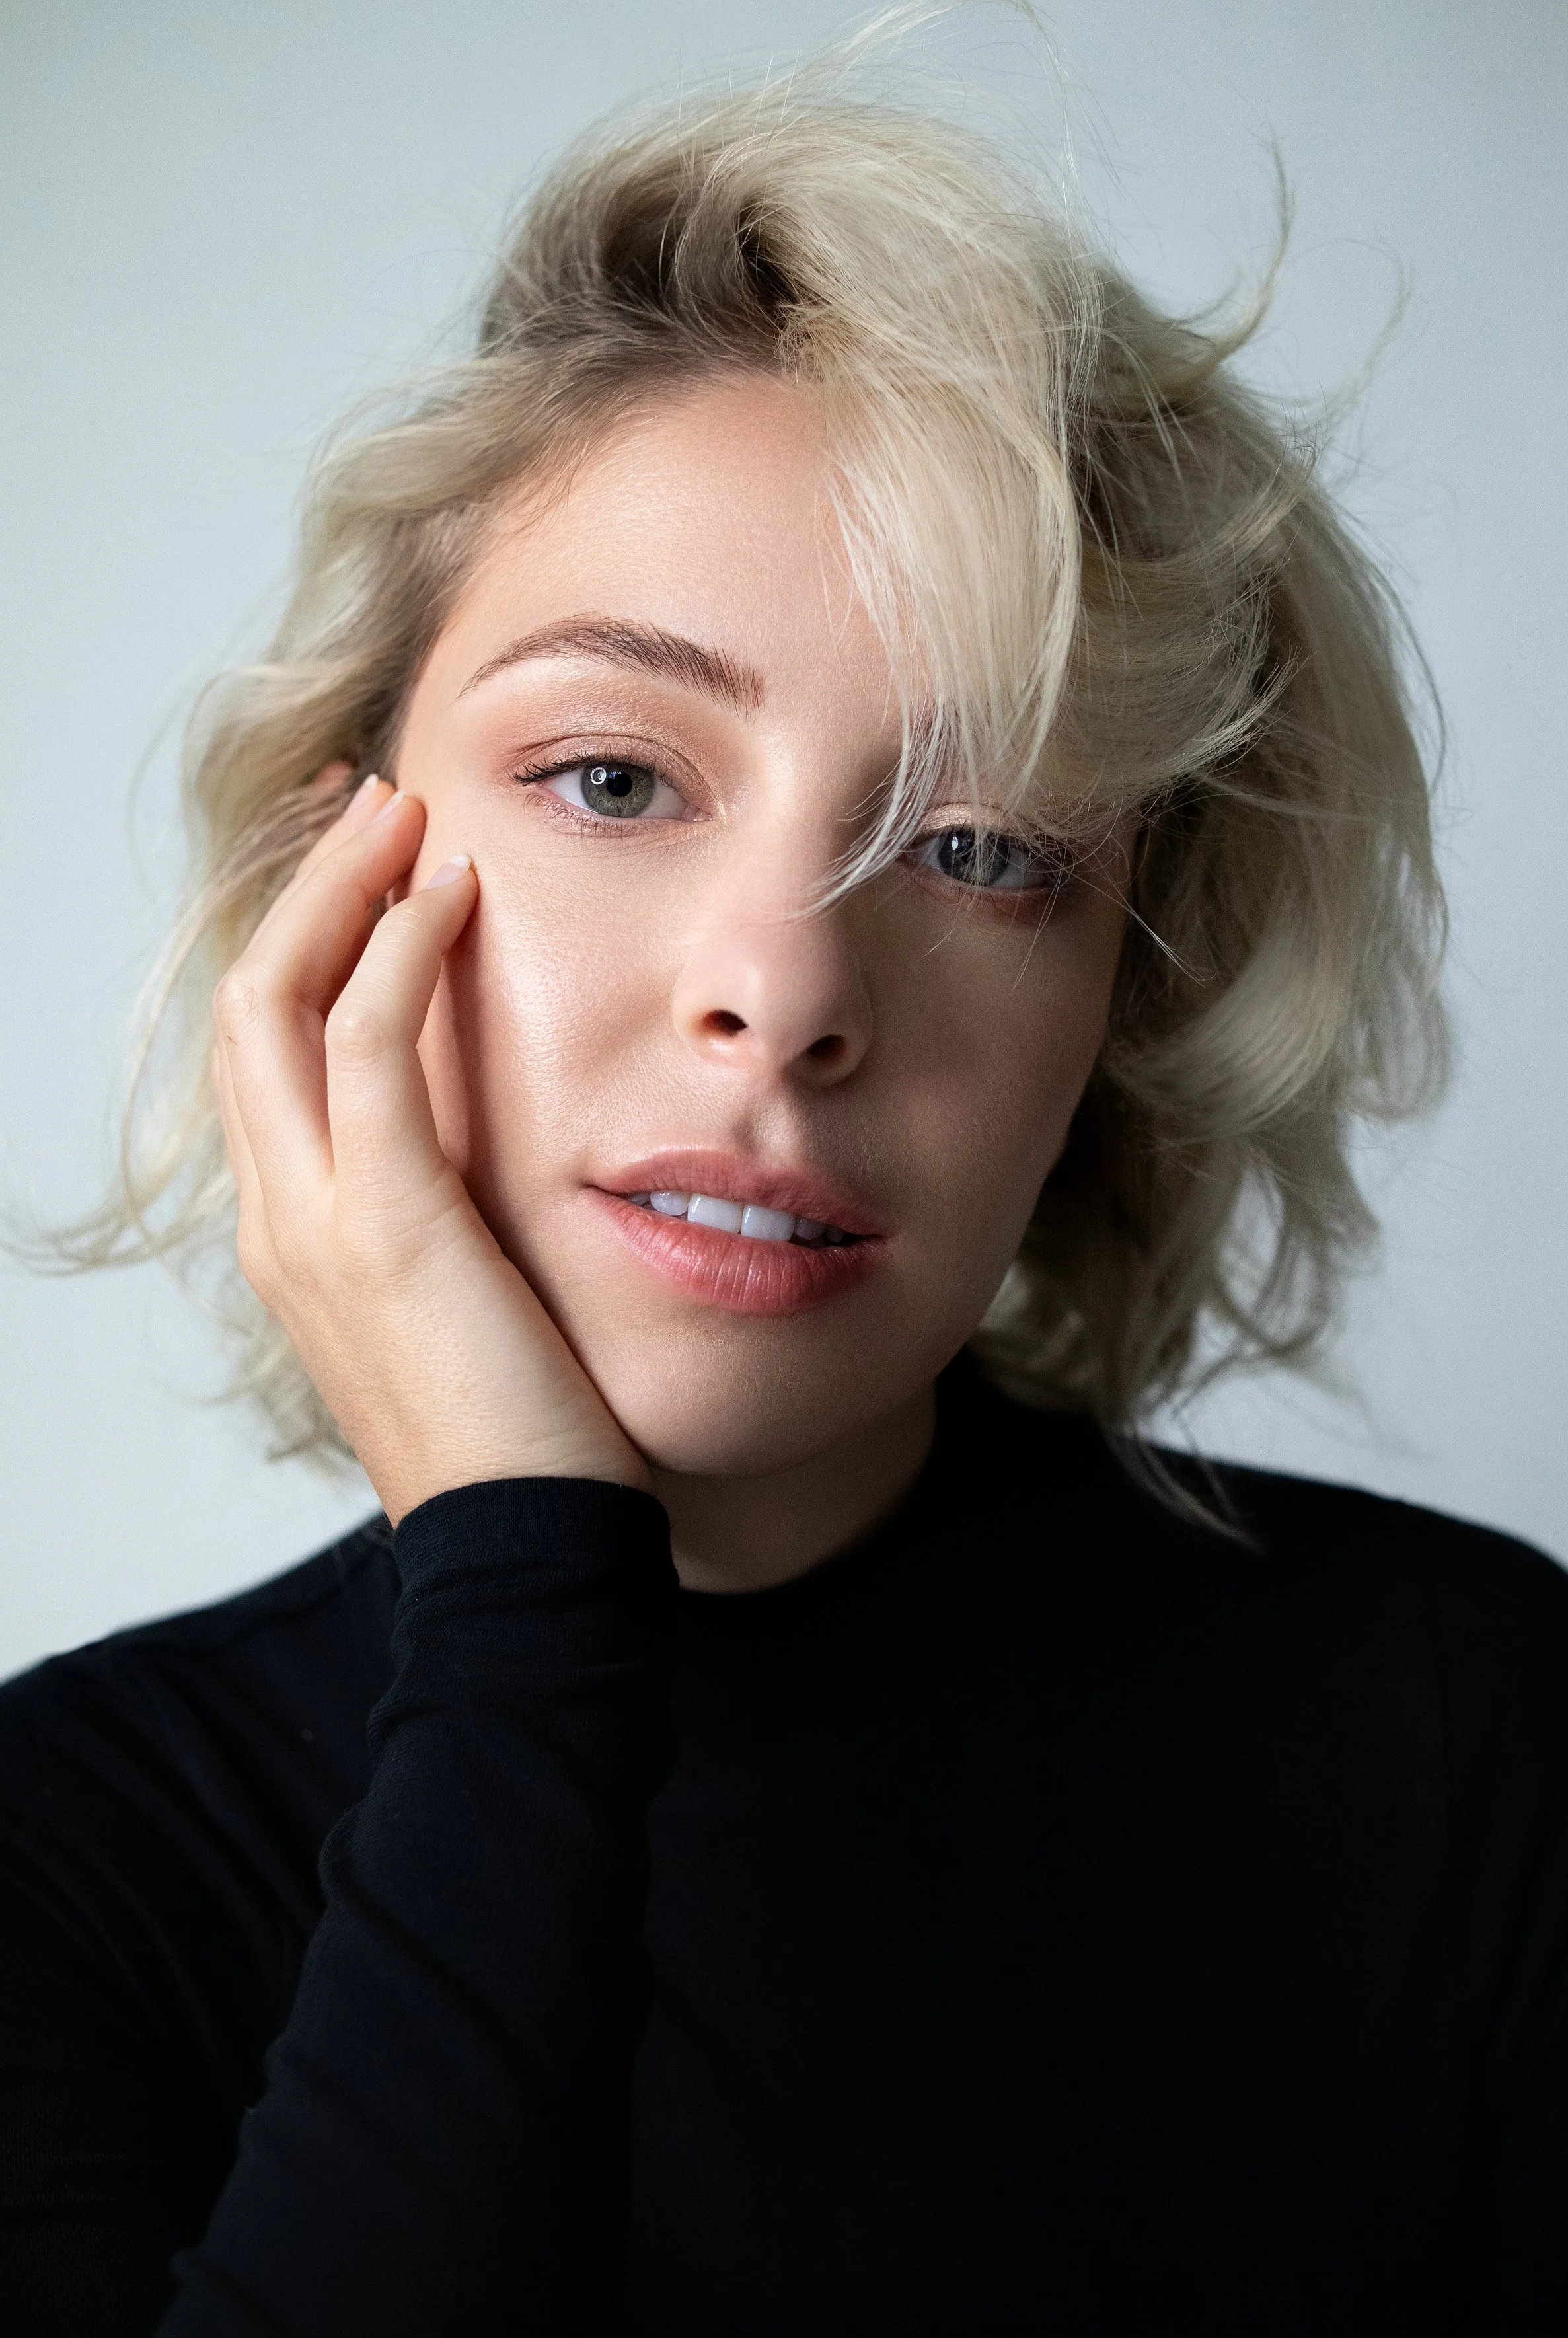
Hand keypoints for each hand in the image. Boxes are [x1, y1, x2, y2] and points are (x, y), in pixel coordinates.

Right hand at [212, 774, 650, 1521]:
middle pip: (247, 1004)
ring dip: (342, 888)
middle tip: (375, 802)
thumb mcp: (469, 1301)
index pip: (267, 1050)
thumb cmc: (525, 1434)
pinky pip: (369, 1044)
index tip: (365, 858)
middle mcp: (281, 1217)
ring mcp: (318, 1222)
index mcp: (297, 1233)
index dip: (303, 941)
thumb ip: (451, 1215)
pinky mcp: (389, 1225)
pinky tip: (452, 891)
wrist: (529, 1558)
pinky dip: (397, 949)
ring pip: (279, 1002)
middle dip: (305, 888)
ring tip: (407, 811)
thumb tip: (495, 1144)